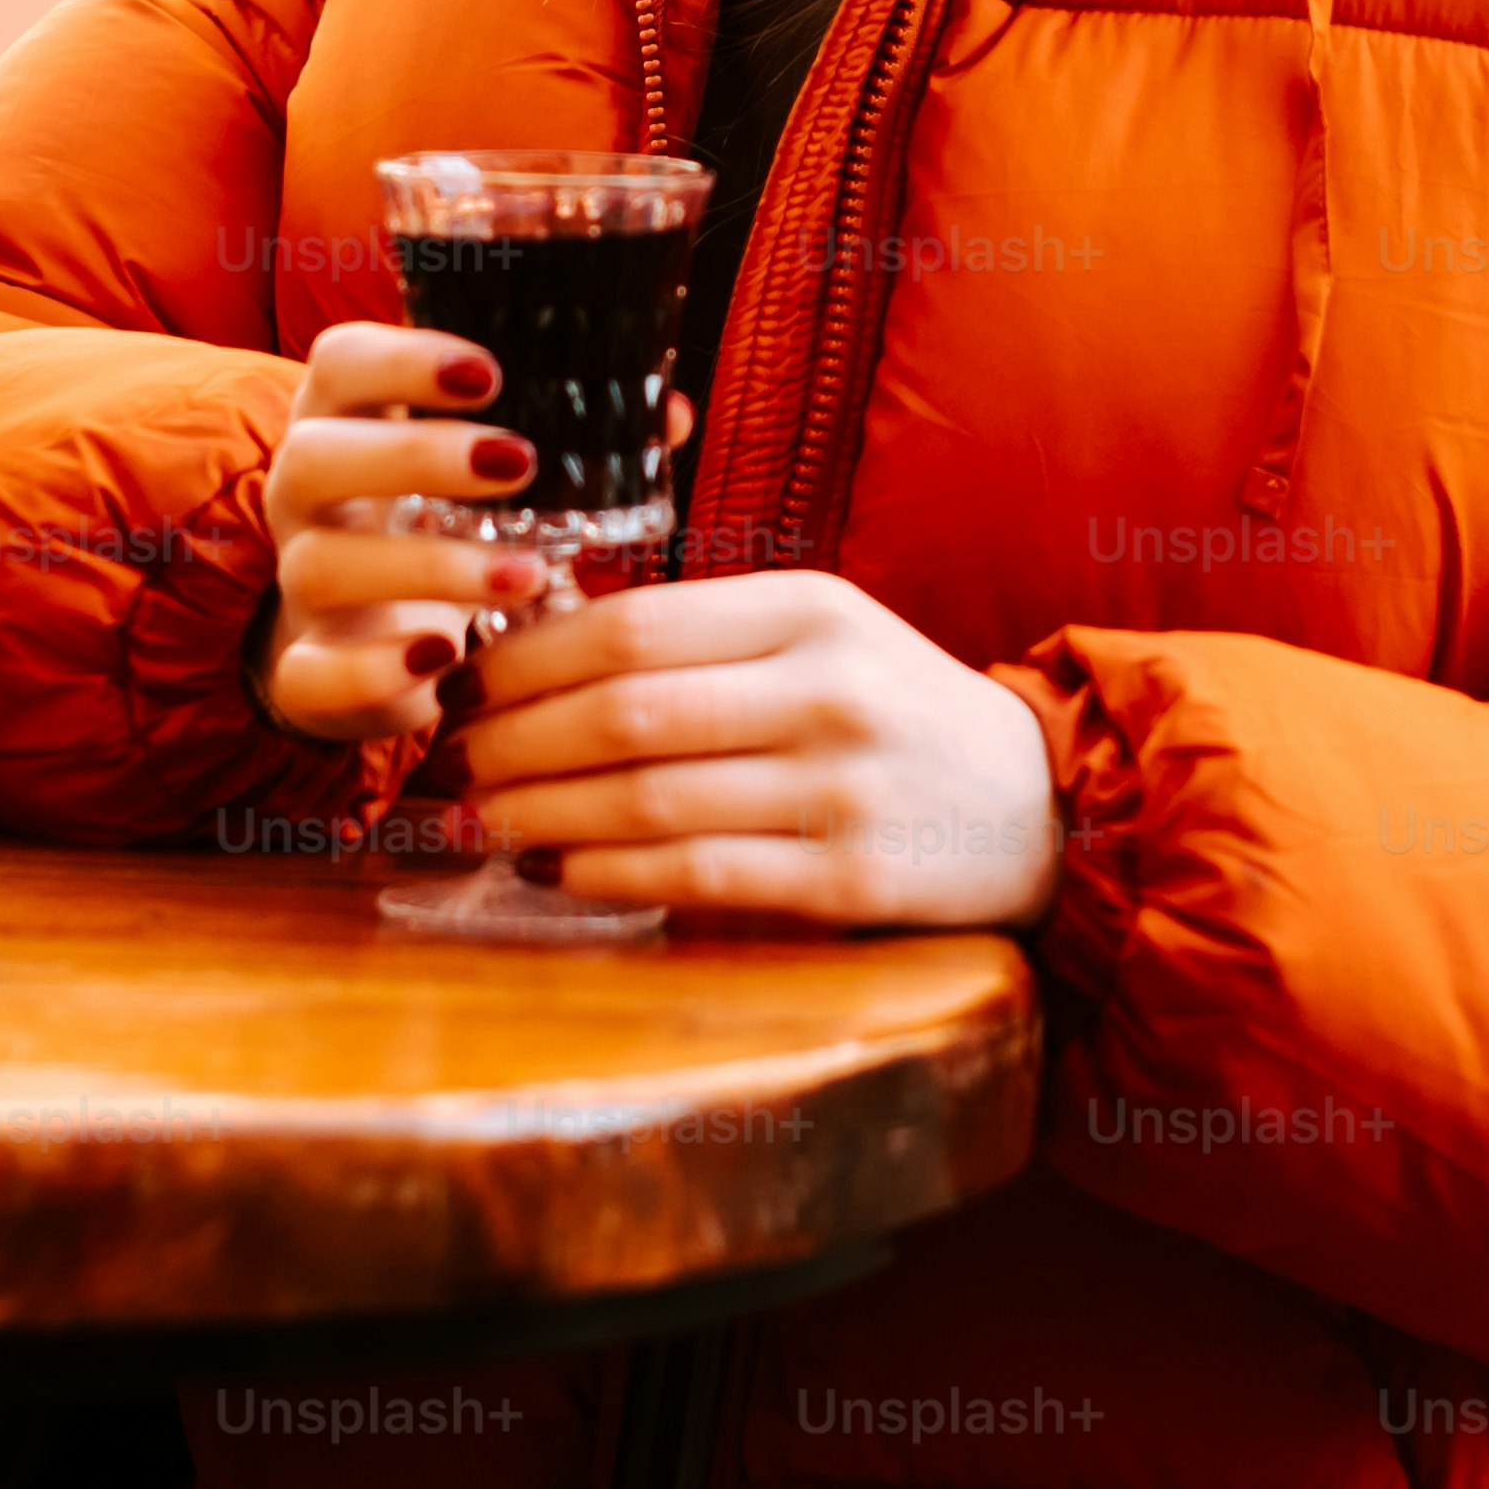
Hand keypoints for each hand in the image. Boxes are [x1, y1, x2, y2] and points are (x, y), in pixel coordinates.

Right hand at [249, 322, 553, 741]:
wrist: (368, 647)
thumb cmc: (441, 532)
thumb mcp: (490, 482)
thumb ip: (572, 442)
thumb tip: (669, 412)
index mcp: (347, 426)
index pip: (340, 363)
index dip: (403, 359)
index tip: (489, 372)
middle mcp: (306, 500)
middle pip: (314, 455)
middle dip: (415, 454)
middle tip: (519, 462)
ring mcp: (298, 588)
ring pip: (322, 566)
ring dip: (430, 566)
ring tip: (528, 575)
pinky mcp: (306, 673)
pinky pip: (312, 673)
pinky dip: (374, 669)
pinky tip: (446, 659)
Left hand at [454, 572, 1060, 929]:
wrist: (1039, 804)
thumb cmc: (892, 714)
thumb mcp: (818, 638)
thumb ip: (700, 639)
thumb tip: (528, 656)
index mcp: (810, 607)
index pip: (632, 623)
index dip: (525, 658)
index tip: (464, 685)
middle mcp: (828, 688)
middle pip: (625, 711)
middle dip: (513, 742)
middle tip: (449, 763)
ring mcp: (843, 787)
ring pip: (649, 798)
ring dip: (541, 815)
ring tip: (480, 821)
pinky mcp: (852, 880)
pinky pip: (699, 876)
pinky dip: (610, 875)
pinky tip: (556, 872)